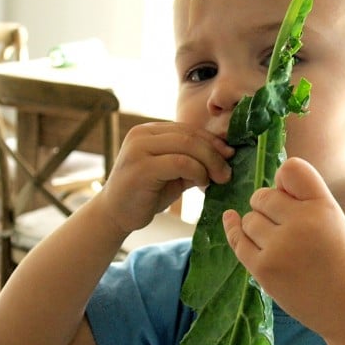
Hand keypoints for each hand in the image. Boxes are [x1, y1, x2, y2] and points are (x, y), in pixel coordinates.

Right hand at [98, 122, 232, 236]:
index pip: (188, 129)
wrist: (114, 215)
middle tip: (228, 172)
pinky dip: (197, 171)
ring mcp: (138, 149)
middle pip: (190, 135)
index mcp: (148, 131)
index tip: (230, 155)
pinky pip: (179, 162)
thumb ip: (192, 161)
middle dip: (215, 152)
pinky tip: (202, 183)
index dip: (212, 141)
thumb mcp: (173, 173)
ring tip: (219, 179)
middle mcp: (141, 134)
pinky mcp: (140, 167)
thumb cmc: (146, 194)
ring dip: (209, 162)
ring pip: (187, 145)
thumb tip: (225, 155)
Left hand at [222, 156, 344, 332]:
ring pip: (249, 220)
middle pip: (263, 197)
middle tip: (287, 229)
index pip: (291, 169)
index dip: (284, 180)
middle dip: (267, 207)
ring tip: (282, 245)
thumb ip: (304, 200)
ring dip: (257, 227)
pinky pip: (239, 241)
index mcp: (324, 206)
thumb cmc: (343, 262)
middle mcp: (302, 222)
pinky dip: (235, 231)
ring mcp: (280, 247)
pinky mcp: (264, 270)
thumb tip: (266, 186)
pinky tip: (231, 220)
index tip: (288, 194)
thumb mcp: (334, 220)